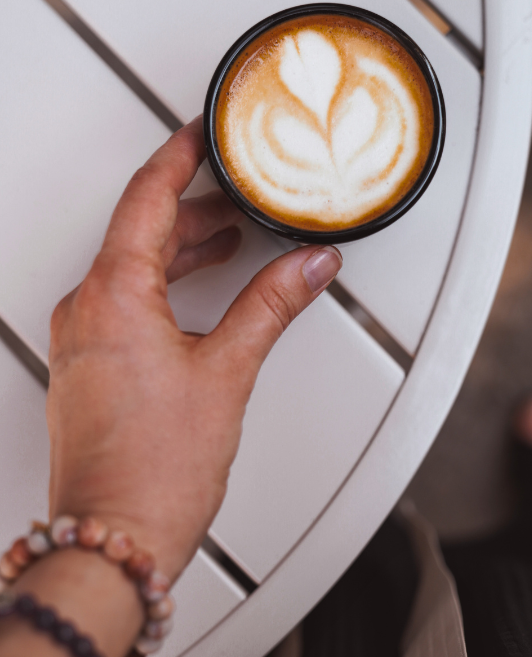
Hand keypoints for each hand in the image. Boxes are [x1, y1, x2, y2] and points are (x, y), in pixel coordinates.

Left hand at [46, 116, 341, 580]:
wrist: (114, 541)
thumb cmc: (154, 470)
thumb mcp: (228, 371)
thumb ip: (272, 305)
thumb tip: (308, 266)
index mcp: (113, 295)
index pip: (145, 198)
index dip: (178, 156)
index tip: (200, 131)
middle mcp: (87, 310)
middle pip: (140, 230)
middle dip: (191, 205)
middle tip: (235, 189)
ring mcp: (83, 339)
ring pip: (132, 265)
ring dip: (180, 245)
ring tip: (227, 236)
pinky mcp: (89, 364)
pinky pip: (124, 299)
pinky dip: (164, 282)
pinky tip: (200, 290)